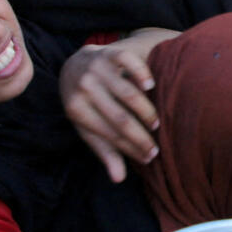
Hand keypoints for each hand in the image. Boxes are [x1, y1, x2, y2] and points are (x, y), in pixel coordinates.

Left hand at [58, 42, 159, 183]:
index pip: (109, 134)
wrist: (74, 65)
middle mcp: (84, 87)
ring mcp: (97, 68)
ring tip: (156, 123)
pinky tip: (151, 86)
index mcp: (76, 109)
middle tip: (157, 148)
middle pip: (121, 118)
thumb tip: (118, 178)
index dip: (131, 148)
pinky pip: (131, 63)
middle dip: (141, 136)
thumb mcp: (87, 126)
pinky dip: (143, 75)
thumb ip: (103, 150)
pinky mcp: (110, 52)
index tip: (149, 157)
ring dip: (146, 111)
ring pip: (129, 94)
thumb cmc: (84, 102)